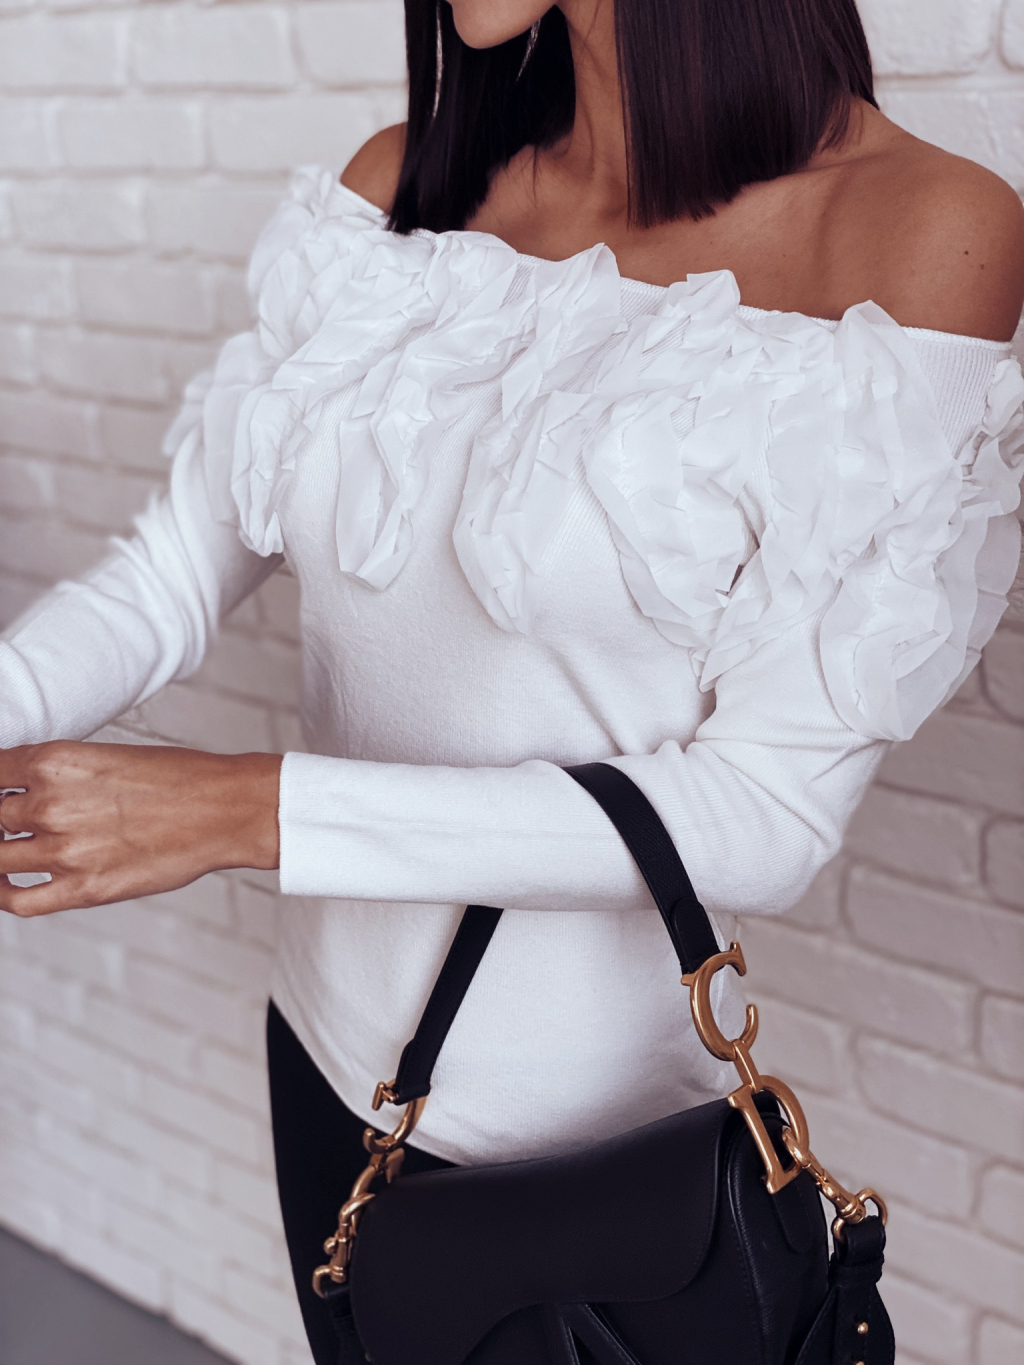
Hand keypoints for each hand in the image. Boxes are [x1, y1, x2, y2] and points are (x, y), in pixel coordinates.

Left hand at [0, 741, 281, 916]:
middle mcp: (50, 805)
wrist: (224, 809)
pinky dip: (1, 895)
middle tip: (10, 823)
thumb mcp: (106, 755)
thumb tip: (22, 790)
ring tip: (10, 850)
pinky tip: (6, 886)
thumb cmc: (177, 778)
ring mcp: (64, 850)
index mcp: (53, 762)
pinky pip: (19, 901)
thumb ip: (57, 774)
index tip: (1, 794)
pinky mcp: (84, 888)